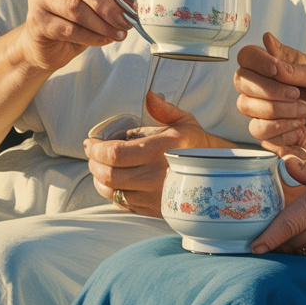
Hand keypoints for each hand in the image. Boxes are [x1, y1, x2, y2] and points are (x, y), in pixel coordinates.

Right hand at [14, 0, 134, 73]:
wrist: (50, 43)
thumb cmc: (79, 13)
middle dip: (109, 4)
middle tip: (127, 19)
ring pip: (74, 7)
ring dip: (102, 23)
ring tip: (119, 33)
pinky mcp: (36, 22)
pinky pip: (68, 29)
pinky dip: (92, 36)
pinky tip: (105, 39)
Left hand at [85, 92, 212, 215]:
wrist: (214, 178)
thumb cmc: (196, 146)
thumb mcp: (186, 122)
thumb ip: (164, 109)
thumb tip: (150, 95)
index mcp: (161, 151)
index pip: (116, 154)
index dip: (97, 149)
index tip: (91, 142)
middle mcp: (155, 177)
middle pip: (108, 175)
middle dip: (93, 162)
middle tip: (93, 153)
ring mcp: (152, 197)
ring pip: (111, 191)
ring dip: (98, 178)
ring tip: (100, 165)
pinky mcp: (151, 209)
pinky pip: (120, 203)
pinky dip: (110, 191)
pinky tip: (114, 180)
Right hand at [234, 33, 305, 160]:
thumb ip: (294, 64)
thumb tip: (267, 41)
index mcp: (277, 68)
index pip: (248, 56)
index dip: (256, 61)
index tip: (275, 69)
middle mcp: (264, 88)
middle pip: (241, 80)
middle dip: (270, 88)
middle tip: (297, 94)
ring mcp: (262, 112)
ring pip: (247, 106)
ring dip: (279, 110)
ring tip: (305, 112)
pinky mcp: (266, 135)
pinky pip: (259, 130)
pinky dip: (282, 128)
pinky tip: (300, 129)